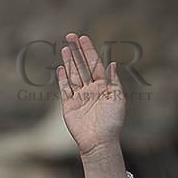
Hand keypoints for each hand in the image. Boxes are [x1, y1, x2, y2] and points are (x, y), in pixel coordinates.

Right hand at [59, 34, 125, 156]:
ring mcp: (80, 97)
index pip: (95, 64)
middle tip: (70, 35)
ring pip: (73, 75)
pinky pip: (65, 89)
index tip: (83, 38)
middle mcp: (91, 90)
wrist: (100, 142)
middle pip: (82, 66)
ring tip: (65, 47)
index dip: (89, 51)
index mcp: (104, 87)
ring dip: (69, 61)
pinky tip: (61, 68)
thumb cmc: (112, 122)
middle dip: (77, 51)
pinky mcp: (69, 106)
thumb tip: (113, 63)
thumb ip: (114, 81)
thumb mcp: (117, 99)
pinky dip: (62, 79)